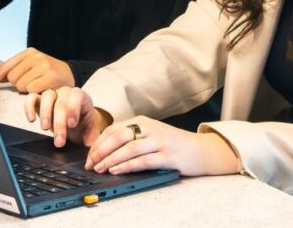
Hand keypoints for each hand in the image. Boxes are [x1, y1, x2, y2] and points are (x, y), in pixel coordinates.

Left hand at [0, 48, 74, 92]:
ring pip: (21, 85)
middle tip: (30, 83)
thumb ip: (16, 70)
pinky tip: (42, 89)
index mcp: (28, 52)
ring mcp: (43, 65)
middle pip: (12, 78)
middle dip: (18, 85)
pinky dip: (34, 92)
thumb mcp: (32, 66)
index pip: (5, 66)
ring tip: (37, 85)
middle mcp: (35, 56)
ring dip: (26, 90)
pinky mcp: (50, 76)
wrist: (70, 74)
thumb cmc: (47, 73)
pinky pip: (31, 89)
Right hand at [23, 86, 110, 146]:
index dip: (73, 109)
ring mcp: (53, 95)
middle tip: (60, 141)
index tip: (71, 125)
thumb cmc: (84, 129)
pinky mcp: (40, 100)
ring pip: (47, 96)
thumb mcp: (91, 135)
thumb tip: (93, 155)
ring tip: (45, 128)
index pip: (77, 97)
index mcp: (82, 98)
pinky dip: (29, 106)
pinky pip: (32, 97)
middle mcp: (67, 93)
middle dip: (59, 122)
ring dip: (45, 112)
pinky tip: (31, 119)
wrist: (77, 127)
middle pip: (61, 102)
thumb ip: (94, 142)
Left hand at [84, 116, 239, 176]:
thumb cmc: (173, 144)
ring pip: (129, 149)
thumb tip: (105, 149)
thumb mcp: (151, 134)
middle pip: (118, 136)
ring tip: (101, 168)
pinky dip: (128, 166)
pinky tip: (118, 171)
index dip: (99, 143)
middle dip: (101, 151)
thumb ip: (132, 137)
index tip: (90, 156)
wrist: (202, 150)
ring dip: (111, 159)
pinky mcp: (168, 156)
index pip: (113, 129)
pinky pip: (144, 160)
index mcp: (143, 121)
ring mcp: (160, 142)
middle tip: (91, 164)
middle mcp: (150, 129)